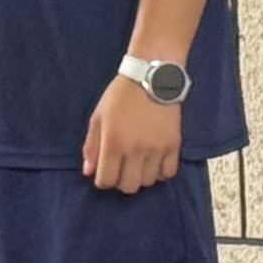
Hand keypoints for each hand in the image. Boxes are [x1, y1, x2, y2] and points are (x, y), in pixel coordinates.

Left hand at [82, 75, 181, 194]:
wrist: (152, 77)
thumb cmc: (121, 94)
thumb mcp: (98, 117)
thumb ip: (91, 146)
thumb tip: (89, 171)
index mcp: (113, 142)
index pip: (106, 180)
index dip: (103, 180)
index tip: (106, 172)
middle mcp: (135, 149)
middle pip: (128, 186)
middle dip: (121, 181)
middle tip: (122, 169)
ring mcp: (156, 148)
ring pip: (148, 181)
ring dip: (141, 176)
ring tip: (138, 164)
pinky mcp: (173, 144)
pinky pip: (168, 172)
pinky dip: (161, 172)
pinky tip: (155, 162)